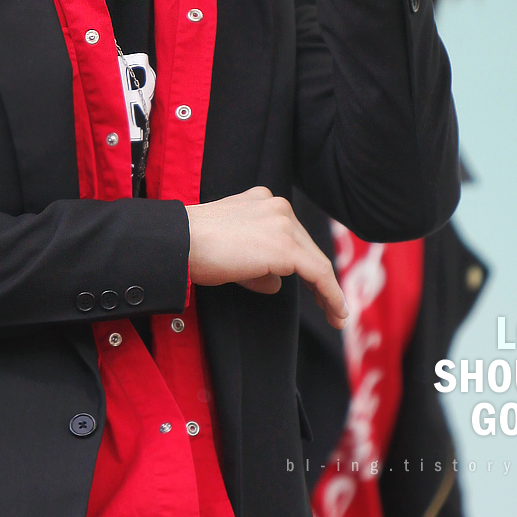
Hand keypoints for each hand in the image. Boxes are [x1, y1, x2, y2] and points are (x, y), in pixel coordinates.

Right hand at [186, 187, 347, 327]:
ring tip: (336, 315)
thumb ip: (258, 263)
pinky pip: (318, 274)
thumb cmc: (194, 248)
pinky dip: (330, 295)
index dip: (304, 262)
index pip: (291, 234)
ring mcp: (283, 225)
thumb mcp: (232, 250)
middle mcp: (278, 206)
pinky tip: (335, 312)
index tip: (312, 285)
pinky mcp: (286, 248)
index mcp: (263, 200)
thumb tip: (276, 283)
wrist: (180, 243)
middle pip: (307, 247)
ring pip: (316, 261)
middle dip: (319, 279)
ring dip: (328, 291)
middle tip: (329, 306)